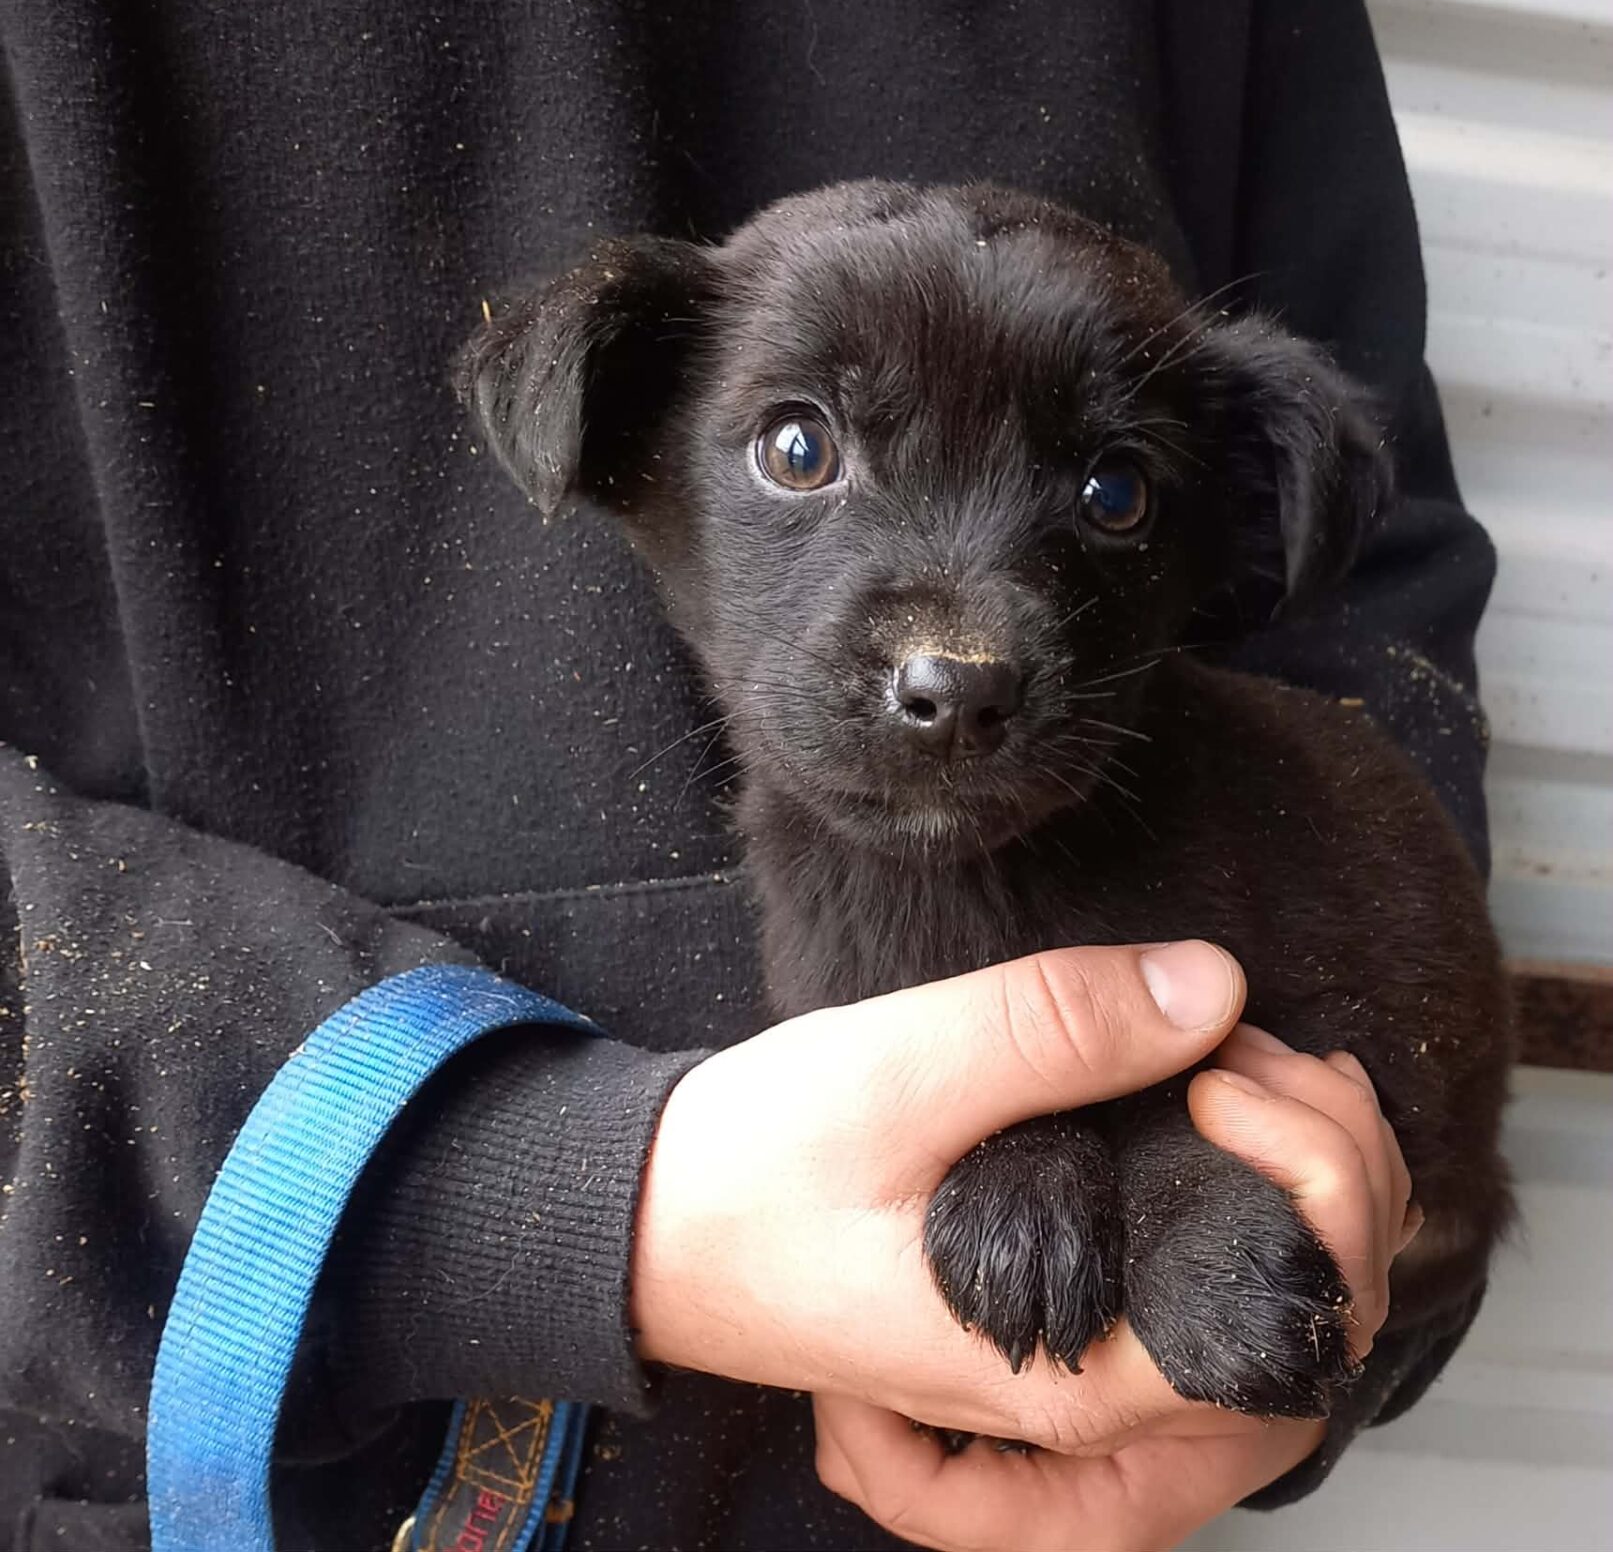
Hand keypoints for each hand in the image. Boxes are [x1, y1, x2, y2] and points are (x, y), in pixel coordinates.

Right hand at [813, 1027, 1420, 1550]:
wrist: (661, 1226)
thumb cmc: (762, 1170)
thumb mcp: (899, 1075)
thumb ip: (1051, 1029)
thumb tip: (1212, 984)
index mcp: (1072, 1371)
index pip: (1293, 1318)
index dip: (1313, 1177)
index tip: (1222, 1062)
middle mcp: (1095, 1393)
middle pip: (1315, 1319)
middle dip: (1339, 1164)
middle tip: (1251, 1037)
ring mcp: (1082, 1358)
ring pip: (1278, 1306)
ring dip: (1310, 1181)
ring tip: (1248, 1057)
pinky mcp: (1062, 1308)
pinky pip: (1213, 1280)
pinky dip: (1258, 1195)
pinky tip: (1223, 1097)